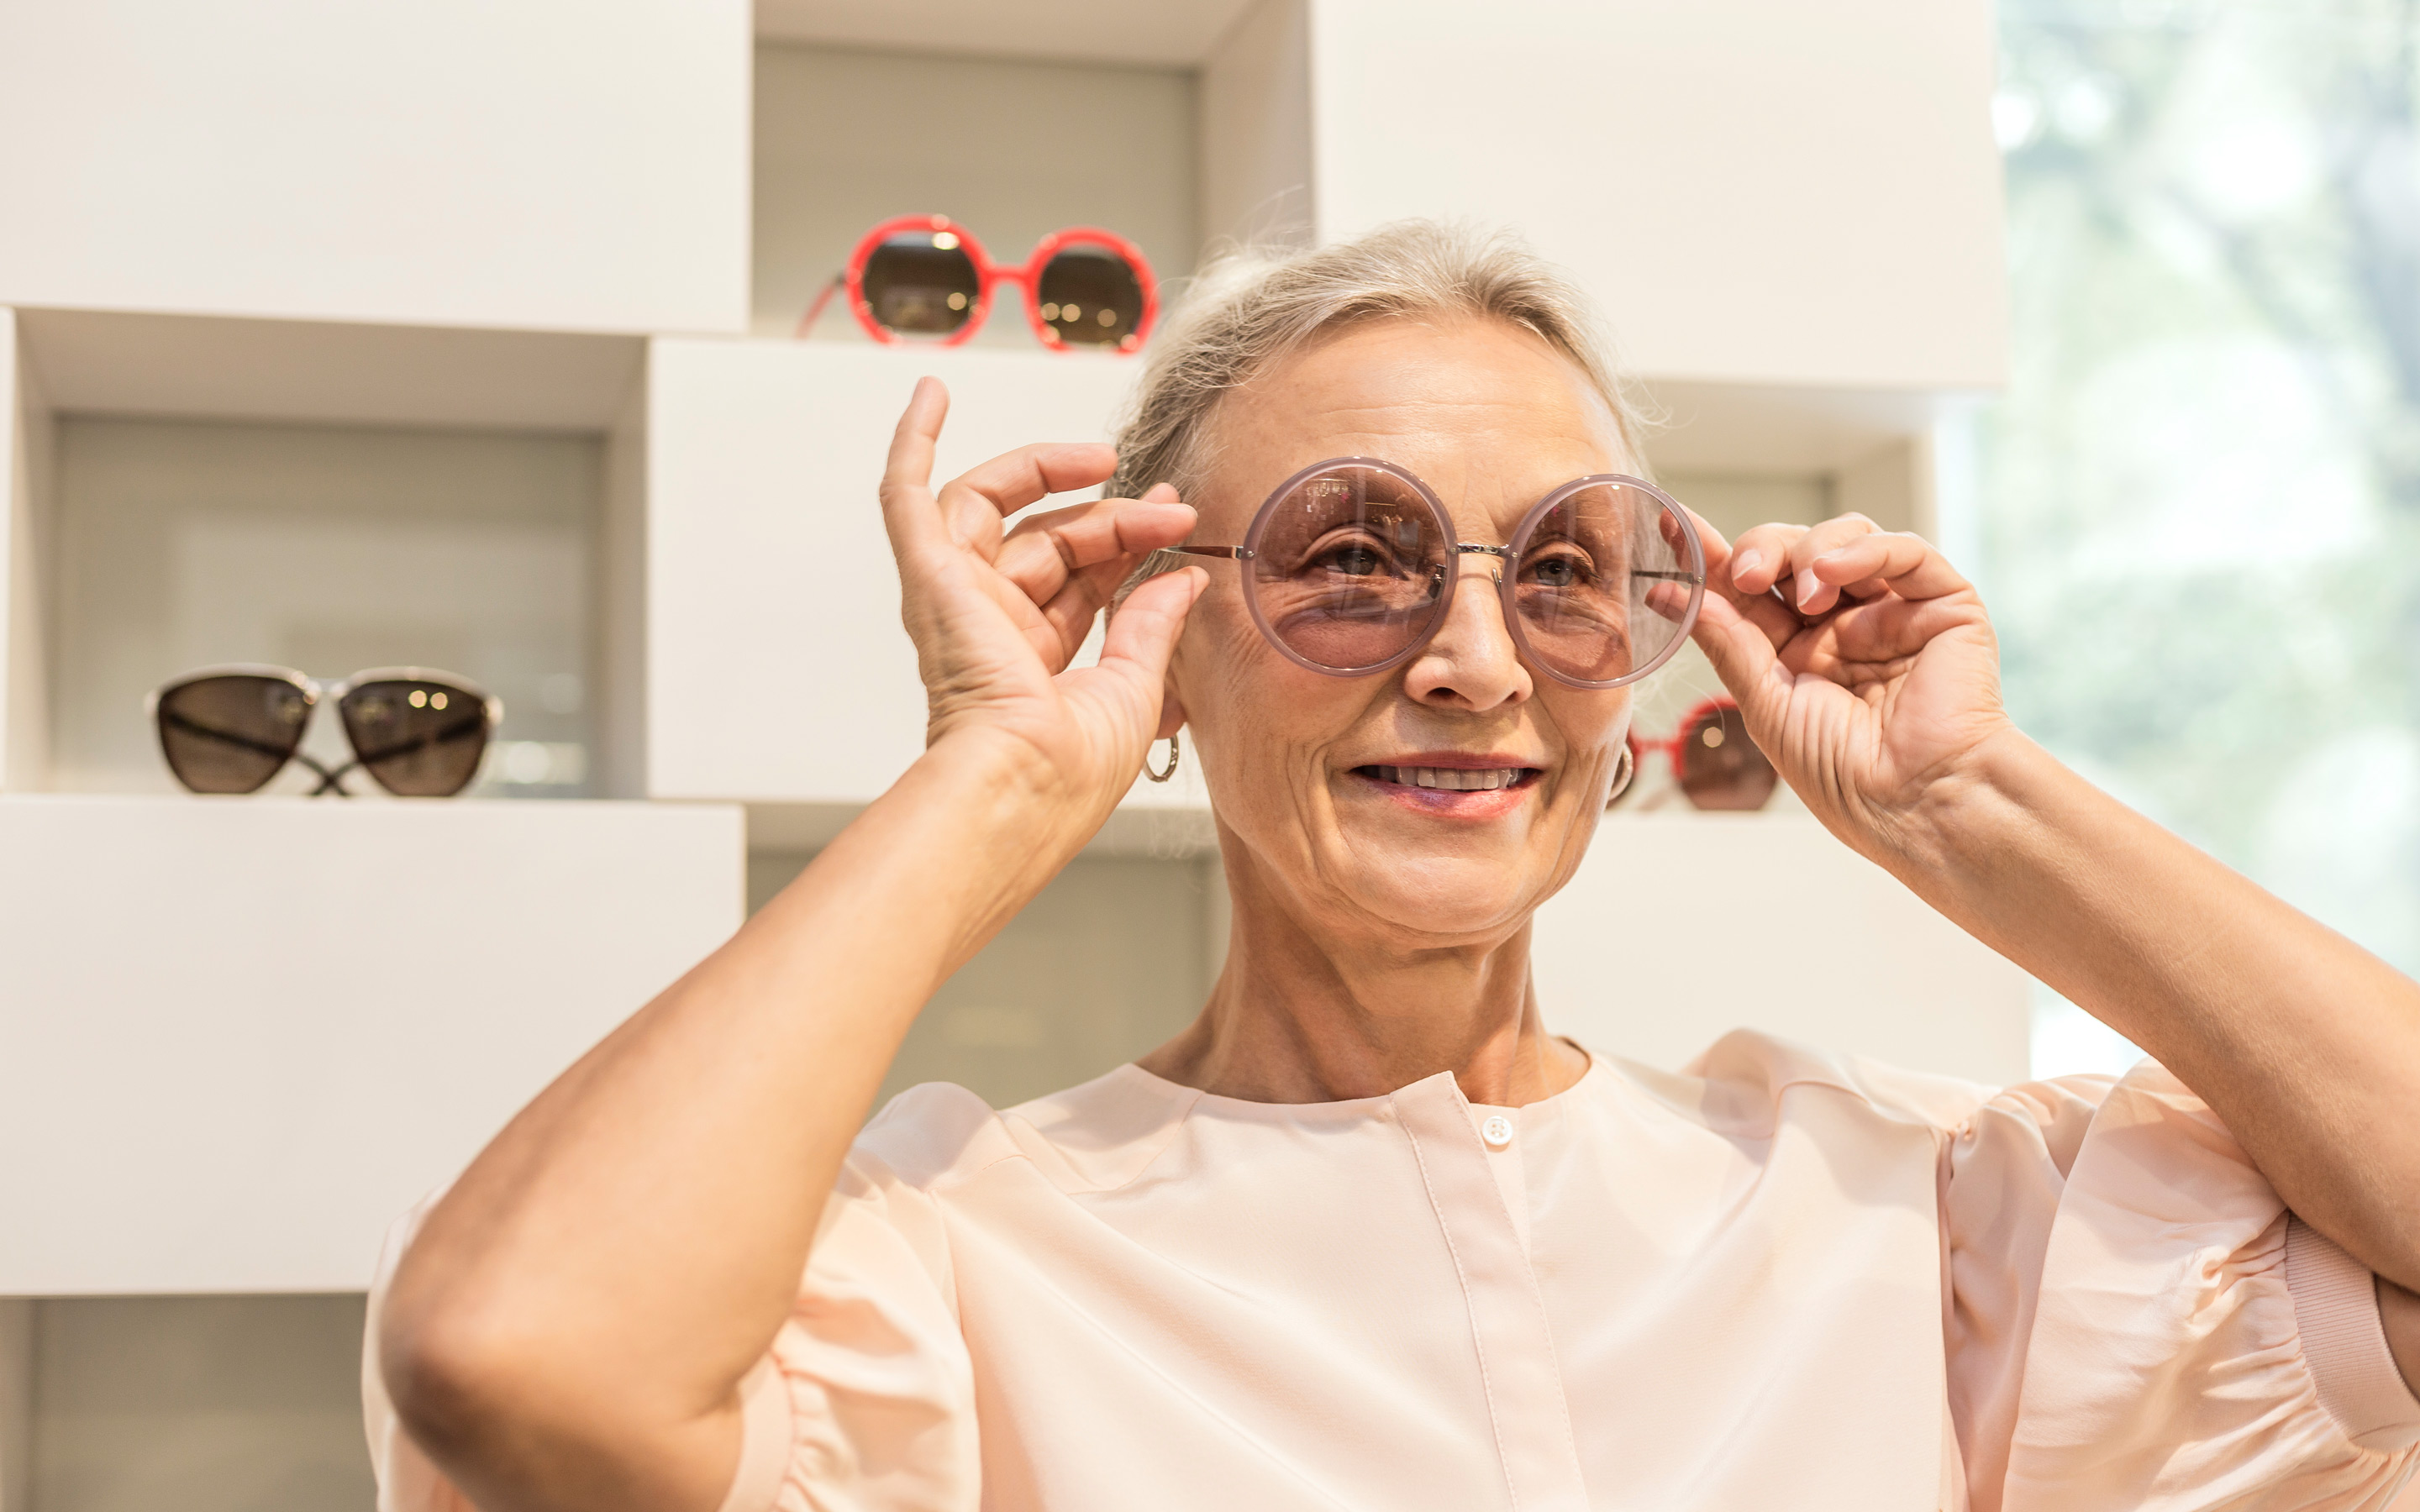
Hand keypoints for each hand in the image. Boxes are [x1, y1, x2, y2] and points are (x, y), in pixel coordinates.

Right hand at [879, 378, 1205, 820]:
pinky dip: (915, 443)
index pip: (1083, 576)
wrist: (1025, 782)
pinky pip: (906, 497)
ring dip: (1052, 474)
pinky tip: (933, 394)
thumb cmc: (1070, 769)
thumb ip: (1152, 625)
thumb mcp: (1136, 686)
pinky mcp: (929, 577)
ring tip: (1107, 461)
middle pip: (1050, 538)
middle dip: (1113, 515)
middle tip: (1170, 504)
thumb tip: (1180, 577)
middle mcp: (990, 626)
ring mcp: (955, 599)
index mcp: (1034, 660)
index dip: (1129, 538)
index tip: (1177, 514)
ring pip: (1000, 509)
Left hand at [1684, 512, 2011, 857]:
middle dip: (1760, 549)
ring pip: (1844, 538)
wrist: (1914, 802)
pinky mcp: (1943, 604)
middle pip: (1791, 551)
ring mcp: (1891, 610)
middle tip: (1743, 575)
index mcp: (1796, 652)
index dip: (1711, 557)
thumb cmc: (1843, 773)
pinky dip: (1865, 550)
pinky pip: (1906, 553)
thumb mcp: (1767, 705)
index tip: (1670, 527)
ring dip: (1810, 552)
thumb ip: (1728, 644)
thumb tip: (1671, 595)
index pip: (1748, 590)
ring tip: (1803, 595)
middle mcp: (1842, 624)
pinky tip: (1835, 570)